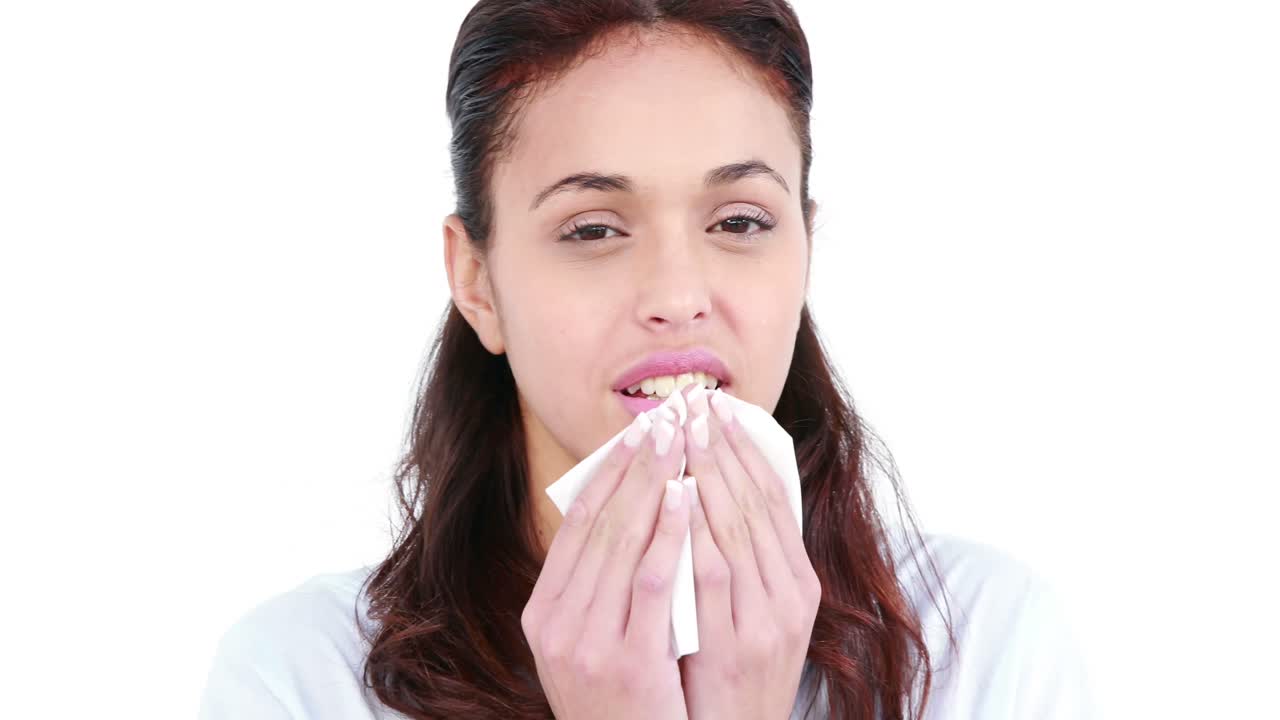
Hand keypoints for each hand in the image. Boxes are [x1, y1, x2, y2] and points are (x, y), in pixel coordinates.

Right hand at [523, 408, 691, 719]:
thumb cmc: (623, 704)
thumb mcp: (592, 644)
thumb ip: (598, 588)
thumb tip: (626, 515)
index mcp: (543, 614)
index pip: (574, 525)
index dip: (606, 474)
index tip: (636, 434)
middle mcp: (556, 625)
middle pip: (598, 524)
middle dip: (634, 466)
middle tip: (664, 420)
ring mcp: (586, 644)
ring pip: (621, 543)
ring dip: (652, 484)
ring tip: (678, 440)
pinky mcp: (627, 661)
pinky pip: (651, 582)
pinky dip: (668, 533)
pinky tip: (685, 498)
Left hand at [677, 387, 820, 719]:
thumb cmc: (733, 676)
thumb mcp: (752, 614)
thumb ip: (740, 561)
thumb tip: (709, 494)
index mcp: (800, 582)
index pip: (776, 499)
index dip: (750, 449)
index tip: (723, 407)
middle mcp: (792, 597)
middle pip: (757, 505)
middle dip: (725, 449)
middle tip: (698, 402)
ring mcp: (768, 622)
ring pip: (738, 532)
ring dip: (711, 475)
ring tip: (685, 430)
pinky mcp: (736, 646)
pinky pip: (713, 576)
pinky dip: (696, 531)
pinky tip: (678, 495)